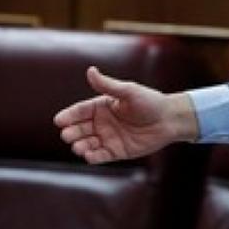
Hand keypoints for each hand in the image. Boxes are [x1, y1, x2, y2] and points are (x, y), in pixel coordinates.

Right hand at [52, 66, 197, 162]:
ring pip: (87, 143)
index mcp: (102, 106)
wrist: (169, 120)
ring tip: (79, 147)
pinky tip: (89, 156)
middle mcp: (102, 122)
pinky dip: (93, 157)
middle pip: (80, 128)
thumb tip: (90, 71)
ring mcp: (108, 137)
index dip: (69, 115)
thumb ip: (108, 85)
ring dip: (80, 146)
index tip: (58, 120)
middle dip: (71, 132)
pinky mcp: (117, 151)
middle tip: (67, 135)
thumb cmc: (150, 102)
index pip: (80, 111)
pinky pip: (101, 156)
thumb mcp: (128, 91)